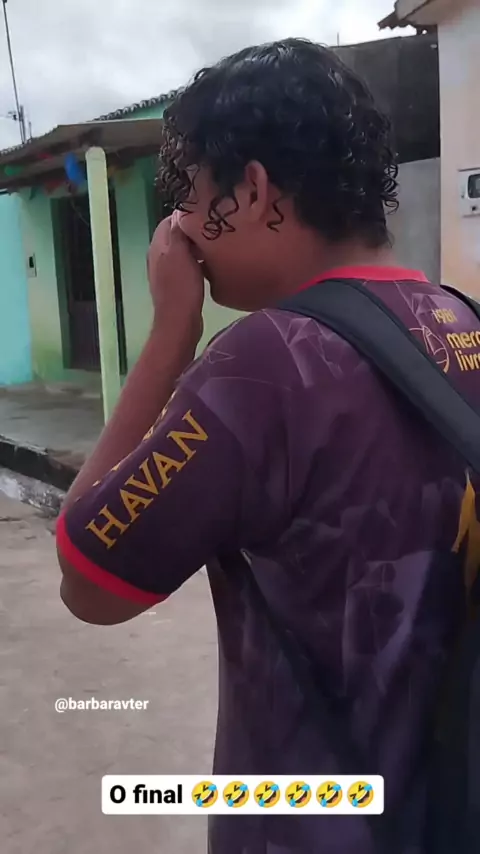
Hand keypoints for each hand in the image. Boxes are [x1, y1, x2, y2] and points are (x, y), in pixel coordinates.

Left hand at [147, 213, 204, 347]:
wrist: (179, 322)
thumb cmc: (181, 287)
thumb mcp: (180, 254)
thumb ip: (178, 233)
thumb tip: (180, 212)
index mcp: (157, 246)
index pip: (168, 221)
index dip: (185, 215)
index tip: (204, 215)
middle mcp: (158, 256)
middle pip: (175, 235)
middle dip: (192, 231)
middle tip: (213, 229)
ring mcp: (166, 271)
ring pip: (181, 251)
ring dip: (196, 247)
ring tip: (214, 245)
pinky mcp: (175, 283)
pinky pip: (186, 265)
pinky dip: (197, 262)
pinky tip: (210, 265)